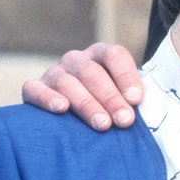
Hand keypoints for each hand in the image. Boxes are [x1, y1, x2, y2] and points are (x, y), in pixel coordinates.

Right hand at [20, 44, 144, 131]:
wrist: (74, 122)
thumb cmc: (108, 111)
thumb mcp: (124, 100)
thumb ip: (133, 99)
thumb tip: (146, 108)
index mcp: (101, 55)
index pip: (114, 55)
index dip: (126, 75)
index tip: (137, 99)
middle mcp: (77, 60)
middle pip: (92, 72)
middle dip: (111, 97)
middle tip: (124, 121)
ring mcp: (54, 73)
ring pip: (67, 82)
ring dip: (86, 103)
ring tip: (102, 124)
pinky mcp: (33, 89)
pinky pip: (34, 89)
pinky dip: (47, 98)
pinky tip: (61, 109)